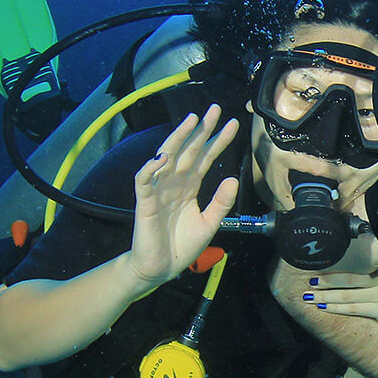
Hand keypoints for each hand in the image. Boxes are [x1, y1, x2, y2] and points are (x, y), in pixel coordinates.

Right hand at [127, 109, 239, 286]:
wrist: (161, 268)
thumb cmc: (182, 246)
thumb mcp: (210, 223)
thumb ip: (221, 202)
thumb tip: (232, 179)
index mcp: (190, 186)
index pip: (206, 158)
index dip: (218, 141)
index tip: (233, 124)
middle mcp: (175, 183)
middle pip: (189, 150)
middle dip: (201, 129)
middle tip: (214, 109)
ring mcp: (160, 190)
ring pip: (167, 157)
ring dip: (178, 138)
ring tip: (191, 121)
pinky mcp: (146, 202)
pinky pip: (144, 181)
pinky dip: (150, 168)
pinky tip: (162, 157)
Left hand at [300, 268, 377, 324]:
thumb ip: (371, 266)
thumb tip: (351, 259)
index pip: (353, 272)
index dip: (334, 274)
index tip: (316, 274)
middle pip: (349, 283)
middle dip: (326, 284)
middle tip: (308, 286)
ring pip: (348, 297)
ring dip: (326, 298)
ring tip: (310, 298)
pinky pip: (355, 309)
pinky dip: (337, 309)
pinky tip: (324, 308)